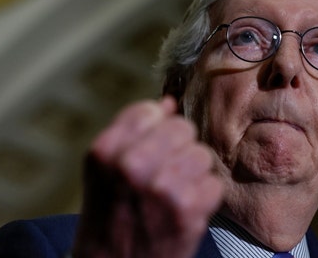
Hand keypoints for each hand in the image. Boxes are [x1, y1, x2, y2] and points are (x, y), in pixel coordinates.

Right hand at [72, 96, 222, 257]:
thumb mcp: (104, 168)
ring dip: (192, 175)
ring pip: (202, 155)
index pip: (151, 110)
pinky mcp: (189, 210)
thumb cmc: (110, 214)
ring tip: (172, 194)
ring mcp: (163, 187)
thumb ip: (131, 131)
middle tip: (163, 174)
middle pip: (182, 128)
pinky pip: (214, 184)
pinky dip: (203, 199)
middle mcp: (133, 164)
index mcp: (106, 149)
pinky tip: (183, 211)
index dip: (157, 128)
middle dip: (178, 149)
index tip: (151, 148)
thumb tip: (169, 102)